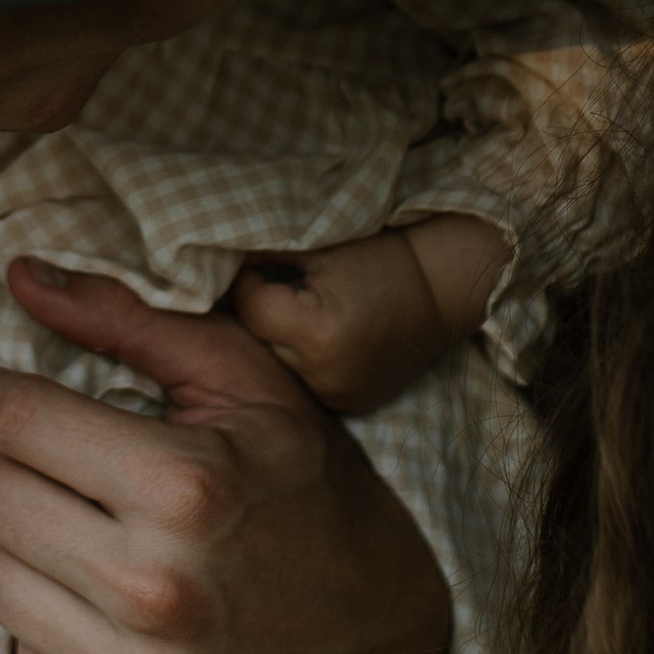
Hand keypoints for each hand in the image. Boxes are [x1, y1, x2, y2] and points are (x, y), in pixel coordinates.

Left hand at [0, 263, 450, 653]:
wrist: (386, 635)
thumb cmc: (306, 486)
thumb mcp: (244, 382)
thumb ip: (128, 321)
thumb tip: (20, 276)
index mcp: (185, 485)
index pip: (11, 421)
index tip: (1, 391)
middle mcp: (157, 591)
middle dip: (1, 461)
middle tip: (41, 454)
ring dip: (19, 541)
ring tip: (73, 523)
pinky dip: (51, 621)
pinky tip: (100, 598)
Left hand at [231, 215, 509, 415]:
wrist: (439, 288)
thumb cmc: (379, 258)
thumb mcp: (319, 248)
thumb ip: (265, 257)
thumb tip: (214, 261)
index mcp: (318, 330)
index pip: (250, 309)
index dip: (249, 283)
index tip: (258, 267)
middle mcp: (326, 372)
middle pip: (260, 342)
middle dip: (259, 315)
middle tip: (273, 290)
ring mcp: (339, 395)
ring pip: (278, 368)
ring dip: (277, 343)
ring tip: (295, 315)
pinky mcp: (350, 405)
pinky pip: (305, 385)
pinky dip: (302, 364)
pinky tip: (316, 341)